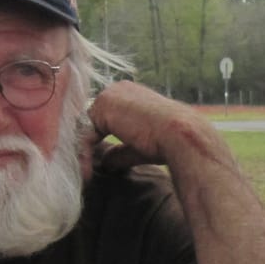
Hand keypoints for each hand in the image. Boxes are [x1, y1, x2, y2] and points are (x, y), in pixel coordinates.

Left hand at [87, 80, 216, 170]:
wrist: (180, 135)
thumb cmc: (169, 140)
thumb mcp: (139, 146)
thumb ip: (121, 151)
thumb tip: (106, 163)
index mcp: (130, 94)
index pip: (105, 117)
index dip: (99, 140)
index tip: (96, 162)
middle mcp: (118, 89)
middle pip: (92, 120)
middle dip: (88, 145)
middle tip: (86, 169)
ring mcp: (109, 96)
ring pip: (86, 127)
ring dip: (84, 151)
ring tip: (87, 174)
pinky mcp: (103, 107)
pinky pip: (85, 134)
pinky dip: (84, 154)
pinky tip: (88, 172)